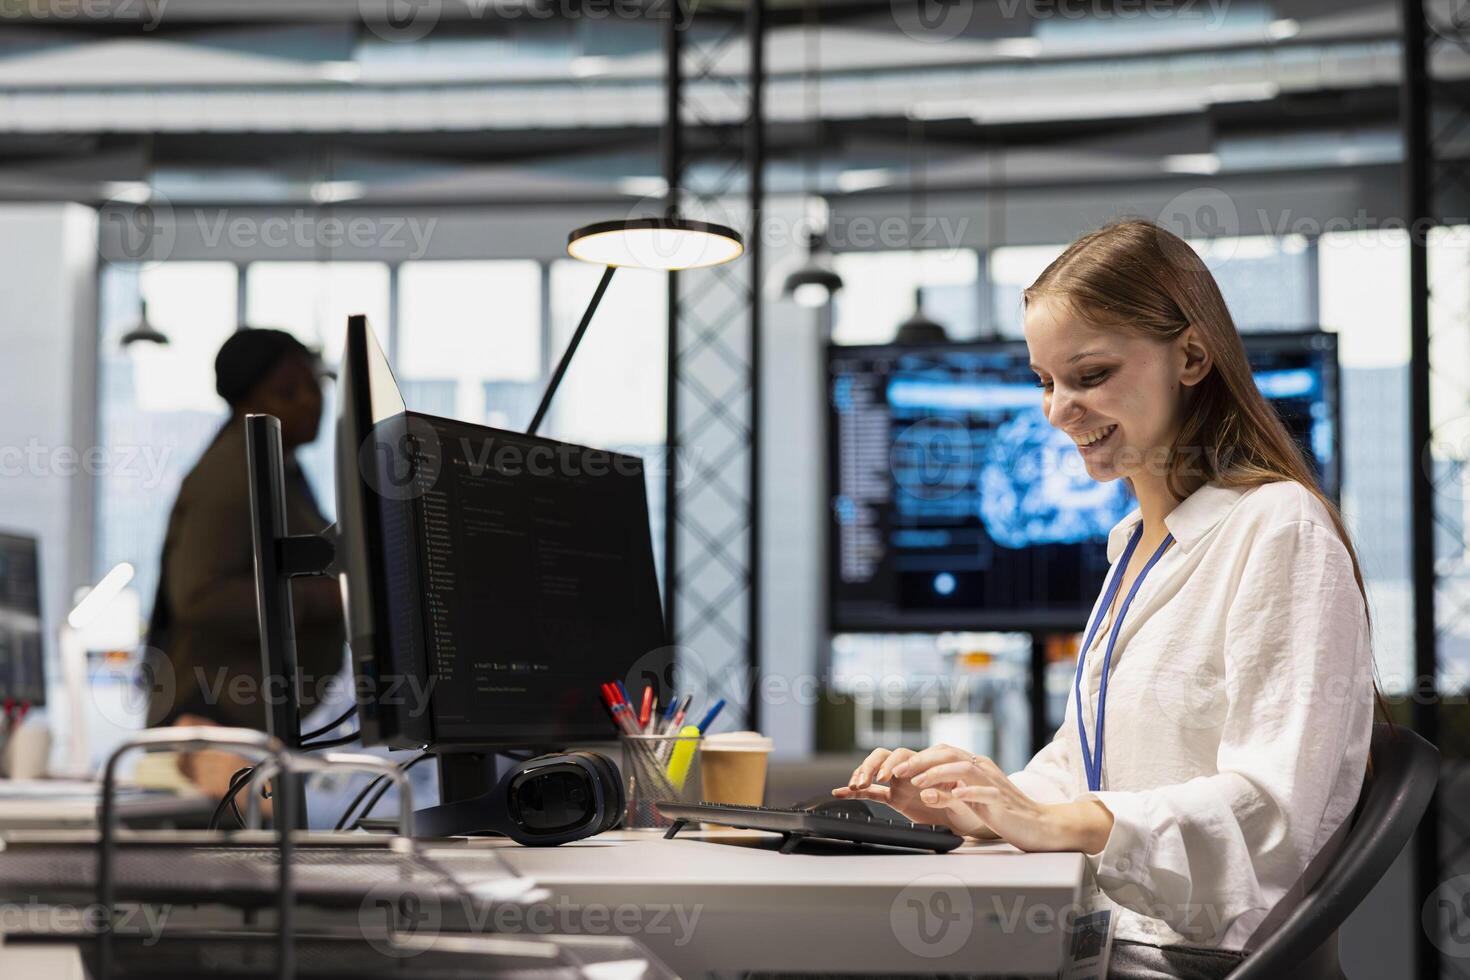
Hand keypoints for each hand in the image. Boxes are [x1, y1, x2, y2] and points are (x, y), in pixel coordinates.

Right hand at [832, 746, 998, 839]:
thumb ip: (945, 796)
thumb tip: (927, 794)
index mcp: (924, 764)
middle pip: (884, 755)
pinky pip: (871, 792)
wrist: (968, 815)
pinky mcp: (894, 797)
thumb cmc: (968, 802)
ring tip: (855, 785)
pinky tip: (839, 792)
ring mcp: (900, 783)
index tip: (892, 777)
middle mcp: (909, 770)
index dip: (895, 764)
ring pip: (874, 770)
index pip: (904, 755)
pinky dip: (855, 792)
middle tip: (873, 779)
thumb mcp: (961, 799)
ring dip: (863, 774)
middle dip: (874, 765)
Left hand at [895, 744, 1113, 852]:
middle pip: (950, 754)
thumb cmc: (1006, 815)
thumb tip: (926, 791)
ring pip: (964, 768)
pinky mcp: (1003, 801)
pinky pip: (984, 792)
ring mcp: (994, 784)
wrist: (1041, 826)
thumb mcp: (973, 802)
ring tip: (918, 782)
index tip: (897, 769)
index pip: (944, 753)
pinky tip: (954, 795)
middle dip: (921, 761)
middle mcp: (984, 770)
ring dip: (938, 773)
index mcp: (976, 768)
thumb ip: (952, 794)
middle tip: (899, 771)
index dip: (919, 758)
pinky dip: (967, 792)